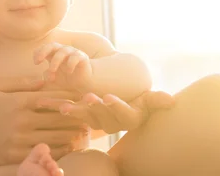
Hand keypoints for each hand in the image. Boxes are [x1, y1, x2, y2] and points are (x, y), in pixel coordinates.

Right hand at [0, 76, 86, 165]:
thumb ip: (18, 82)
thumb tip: (42, 78)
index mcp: (18, 101)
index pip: (52, 99)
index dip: (70, 99)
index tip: (83, 99)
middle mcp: (22, 120)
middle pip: (58, 118)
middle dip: (76, 117)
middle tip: (90, 116)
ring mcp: (20, 139)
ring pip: (54, 137)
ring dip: (72, 134)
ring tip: (84, 132)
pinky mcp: (17, 154)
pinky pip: (43, 152)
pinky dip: (58, 150)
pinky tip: (67, 147)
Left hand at [34, 42, 93, 92]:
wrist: (83, 81)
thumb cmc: (66, 77)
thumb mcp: (54, 79)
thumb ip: (47, 76)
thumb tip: (45, 76)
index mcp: (54, 53)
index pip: (44, 47)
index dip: (38, 52)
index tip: (36, 62)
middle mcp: (63, 50)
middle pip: (52, 45)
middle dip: (44, 51)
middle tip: (39, 60)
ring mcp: (73, 52)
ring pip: (63, 51)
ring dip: (55, 60)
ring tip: (52, 70)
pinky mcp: (82, 57)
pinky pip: (75, 57)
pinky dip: (71, 64)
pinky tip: (69, 72)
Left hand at [36, 90, 173, 133]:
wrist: (120, 106)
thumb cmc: (137, 105)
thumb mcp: (148, 102)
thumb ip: (156, 100)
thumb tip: (172, 100)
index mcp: (127, 117)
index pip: (124, 114)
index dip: (117, 107)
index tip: (110, 97)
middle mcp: (110, 122)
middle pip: (102, 116)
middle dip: (94, 107)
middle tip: (88, 97)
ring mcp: (95, 119)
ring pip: (84, 116)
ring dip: (74, 112)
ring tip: (65, 107)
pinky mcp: (80, 113)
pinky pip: (69, 110)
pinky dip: (58, 105)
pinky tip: (48, 102)